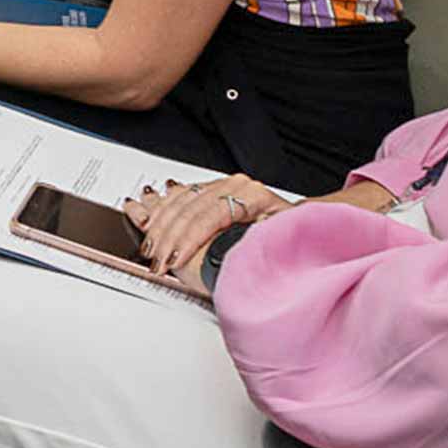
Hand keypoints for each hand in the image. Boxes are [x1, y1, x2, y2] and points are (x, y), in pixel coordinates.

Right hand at [123, 175, 291, 283]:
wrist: (301, 226)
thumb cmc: (293, 236)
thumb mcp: (282, 239)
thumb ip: (260, 242)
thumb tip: (238, 252)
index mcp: (250, 194)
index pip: (208, 215)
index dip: (188, 239)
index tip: (175, 260)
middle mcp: (234, 186)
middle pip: (189, 208)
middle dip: (168, 238)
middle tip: (157, 261)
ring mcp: (221, 186)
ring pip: (178, 200)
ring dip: (159, 226)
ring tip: (149, 248)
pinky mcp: (211, 191)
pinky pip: (177, 195)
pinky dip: (159, 209)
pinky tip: (146, 216)